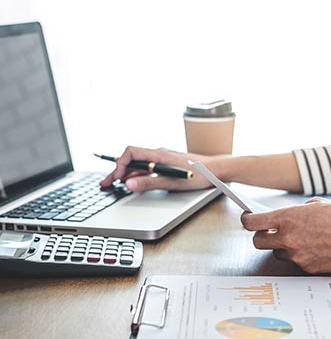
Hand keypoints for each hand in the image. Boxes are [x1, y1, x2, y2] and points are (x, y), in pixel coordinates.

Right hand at [100, 146, 224, 191]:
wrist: (217, 170)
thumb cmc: (199, 175)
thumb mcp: (173, 182)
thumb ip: (150, 183)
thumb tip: (129, 184)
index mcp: (159, 154)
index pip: (131, 153)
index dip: (120, 164)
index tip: (114, 178)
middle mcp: (159, 154)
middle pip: (132, 159)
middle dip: (117, 171)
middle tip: (106, 183)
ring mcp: (162, 158)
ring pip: (139, 164)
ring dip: (126, 174)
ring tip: (115, 184)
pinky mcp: (167, 164)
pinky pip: (147, 167)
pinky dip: (137, 175)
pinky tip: (133, 182)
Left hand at [241, 197, 330, 273]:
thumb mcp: (317, 204)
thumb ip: (296, 211)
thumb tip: (286, 216)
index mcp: (288, 218)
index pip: (253, 223)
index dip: (246, 220)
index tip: (247, 219)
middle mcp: (289, 238)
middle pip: (257, 242)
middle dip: (261, 236)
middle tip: (269, 232)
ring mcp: (297, 256)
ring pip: (276, 253)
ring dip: (281, 247)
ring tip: (299, 239)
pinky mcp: (307, 268)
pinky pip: (294, 262)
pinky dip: (298, 255)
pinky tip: (312, 248)